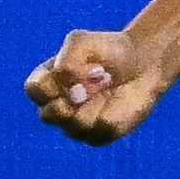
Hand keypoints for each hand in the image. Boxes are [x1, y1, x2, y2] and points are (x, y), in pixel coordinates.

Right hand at [27, 28, 172, 145]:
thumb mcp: (83, 42)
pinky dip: (114, 113)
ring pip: (77, 125)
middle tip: (99, 78)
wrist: (144, 64)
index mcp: (45, 84)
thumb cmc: (109, 51)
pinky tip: (118, 100)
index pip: (35, 90)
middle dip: (75, 97)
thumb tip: (72, 92)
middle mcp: (56, 107)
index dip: (56, 82)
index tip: (80, 69)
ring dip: (97, 103)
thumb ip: (67, 61)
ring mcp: (75, 125)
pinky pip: (102, 131)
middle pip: (49, 115)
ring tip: (109, 86)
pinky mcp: (99, 136)